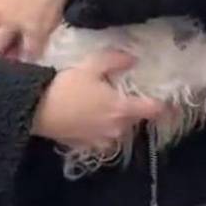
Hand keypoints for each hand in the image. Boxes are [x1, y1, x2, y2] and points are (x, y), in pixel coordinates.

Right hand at [31, 50, 164, 151]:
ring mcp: (100, 139)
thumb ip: (116, 60)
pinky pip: (101, 138)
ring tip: (107, 105)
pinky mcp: (84, 145)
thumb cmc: (67, 86)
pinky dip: (101, 129)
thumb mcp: (92, 65)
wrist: (36, 110)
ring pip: (118, 130)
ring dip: (118, 120)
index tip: (170, 101)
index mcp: (122, 109)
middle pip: (134, 119)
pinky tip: (92, 117)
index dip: (163, 105)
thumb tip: (135, 59)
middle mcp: (115, 128)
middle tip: (127, 94)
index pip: (152, 110)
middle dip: (134, 109)